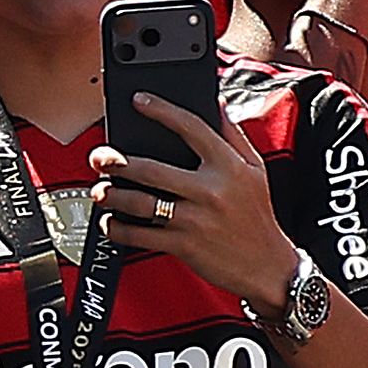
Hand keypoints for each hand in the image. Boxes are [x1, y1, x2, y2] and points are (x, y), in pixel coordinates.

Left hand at [96, 96, 301, 313]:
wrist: (268, 267)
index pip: (191, 128)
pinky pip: (141, 236)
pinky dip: (119, 230)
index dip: (162, 111)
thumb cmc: (258, 216)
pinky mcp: (184, 246)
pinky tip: (111, 222)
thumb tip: (217, 102)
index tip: (138, 101)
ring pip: (141, 203)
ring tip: (99, 190)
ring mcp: (195, 219)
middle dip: (118, 161)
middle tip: (99, 157)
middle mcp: (210, 190)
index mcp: (228, 166)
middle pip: (152, 169)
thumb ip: (233, 134)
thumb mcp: (256, 169)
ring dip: (112, 195)